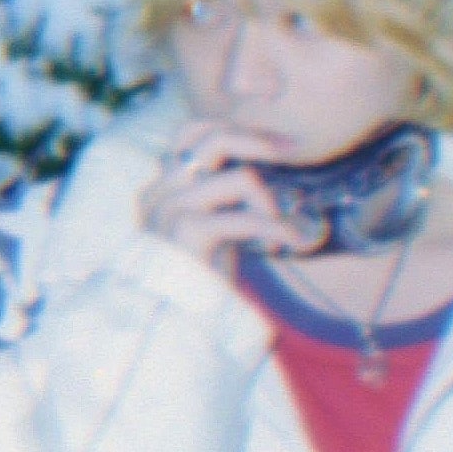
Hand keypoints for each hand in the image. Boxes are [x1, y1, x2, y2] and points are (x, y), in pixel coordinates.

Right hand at [138, 125, 315, 264]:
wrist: (177, 322)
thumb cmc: (200, 276)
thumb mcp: (210, 224)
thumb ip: (220, 192)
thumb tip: (263, 160)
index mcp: (162, 185)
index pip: (191, 131)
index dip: (233, 128)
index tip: (272, 142)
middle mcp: (160, 190)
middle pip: (215, 139)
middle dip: (259, 143)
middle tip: (292, 152)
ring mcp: (170, 209)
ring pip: (241, 178)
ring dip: (270, 202)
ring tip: (279, 227)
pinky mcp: (187, 232)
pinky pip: (247, 218)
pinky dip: (276, 228)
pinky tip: (291, 241)